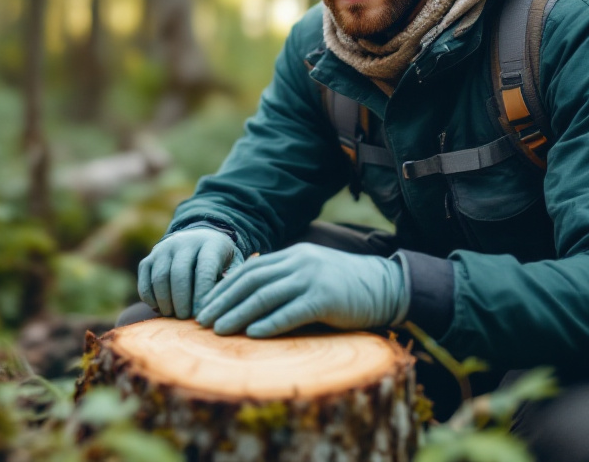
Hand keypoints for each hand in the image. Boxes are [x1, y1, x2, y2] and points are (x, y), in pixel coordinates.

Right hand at [137, 227, 242, 318]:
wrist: (198, 238)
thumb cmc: (219, 261)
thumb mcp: (233, 265)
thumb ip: (230, 282)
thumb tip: (221, 302)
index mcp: (210, 243)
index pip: (204, 269)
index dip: (202, 293)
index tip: (203, 313)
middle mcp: (184, 242)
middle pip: (179, 273)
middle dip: (182, 300)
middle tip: (186, 318)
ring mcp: (164, 248)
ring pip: (160, 277)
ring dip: (165, 301)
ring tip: (173, 315)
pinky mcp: (149, 258)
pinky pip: (145, 280)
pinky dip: (150, 298)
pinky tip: (160, 308)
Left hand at [194, 244, 406, 337]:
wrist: (386, 286)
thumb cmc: (346, 286)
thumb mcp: (312, 273)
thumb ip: (286, 279)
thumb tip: (251, 299)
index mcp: (293, 255)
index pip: (250, 269)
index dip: (224, 287)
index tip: (206, 305)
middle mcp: (299, 262)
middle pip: (251, 281)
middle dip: (223, 301)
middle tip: (202, 320)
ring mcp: (312, 279)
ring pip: (264, 296)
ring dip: (238, 314)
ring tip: (219, 330)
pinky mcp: (325, 299)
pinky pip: (291, 312)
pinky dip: (269, 323)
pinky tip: (252, 333)